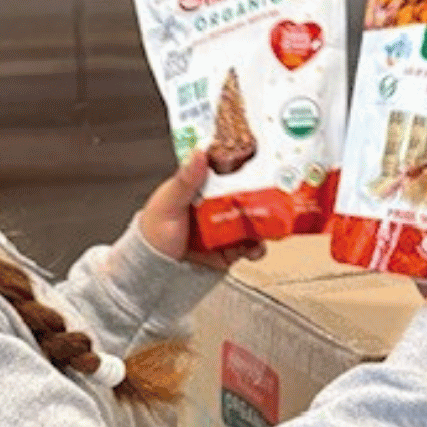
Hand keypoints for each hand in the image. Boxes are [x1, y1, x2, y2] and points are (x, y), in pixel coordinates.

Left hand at [137, 150, 267, 271]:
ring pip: (252, 221)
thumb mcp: (168, 203)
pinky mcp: (229, 250)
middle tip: (275, 194)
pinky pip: (249, 247)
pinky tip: (254, 247)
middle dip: (263, 195)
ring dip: (264, 223)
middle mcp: (214, 206)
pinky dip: (257, 248)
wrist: (152, 274)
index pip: (225, 171)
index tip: (262, 161)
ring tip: (266, 226)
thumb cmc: (151, 236)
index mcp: (199, 189)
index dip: (244, 165)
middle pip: (246, 195)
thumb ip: (185, 180)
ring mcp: (223, 228)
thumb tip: (199, 152)